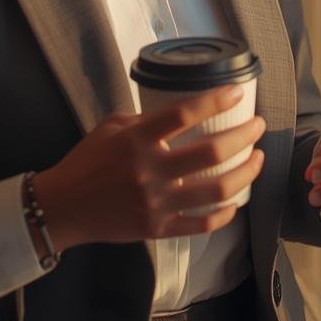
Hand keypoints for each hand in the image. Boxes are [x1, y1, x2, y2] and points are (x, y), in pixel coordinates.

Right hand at [33, 86, 265, 251]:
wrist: (63, 207)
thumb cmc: (87, 161)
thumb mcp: (111, 126)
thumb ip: (146, 120)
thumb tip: (184, 114)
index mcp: (136, 139)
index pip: (184, 113)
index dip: (216, 100)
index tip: (238, 92)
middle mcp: (149, 170)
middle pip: (211, 152)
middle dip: (244, 136)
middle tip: (258, 126)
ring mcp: (156, 203)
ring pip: (217, 190)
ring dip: (246, 173)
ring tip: (257, 159)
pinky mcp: (157, 229)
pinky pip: (202, 223)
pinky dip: (225, 213)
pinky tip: (236, 201)